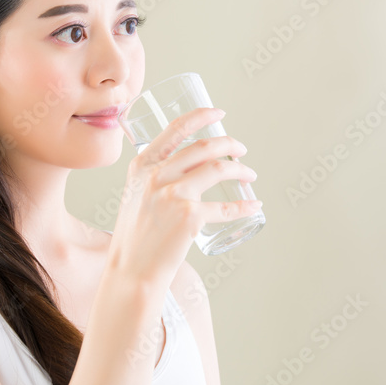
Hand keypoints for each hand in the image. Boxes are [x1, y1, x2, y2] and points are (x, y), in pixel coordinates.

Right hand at [107, 107, 259, 288]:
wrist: (131, 270)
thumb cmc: (134, 238)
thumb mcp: (135, 196)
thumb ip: (153, 179)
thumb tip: (182, 169)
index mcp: (142, 166)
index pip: (175, 129)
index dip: (201, 116)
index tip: (219, 114)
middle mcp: (157, 175)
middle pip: (204, 146)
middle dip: (230, 144)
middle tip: (241, 150)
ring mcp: (174, 194)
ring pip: (218, 168)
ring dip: (241, 169)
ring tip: (250, 174)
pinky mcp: (190, 217)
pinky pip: (226, 207)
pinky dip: (245, 205)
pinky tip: (253, 205)